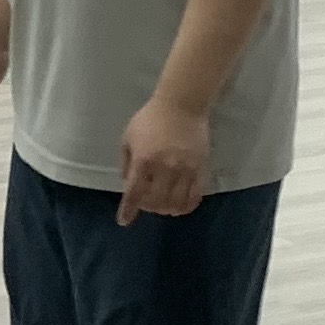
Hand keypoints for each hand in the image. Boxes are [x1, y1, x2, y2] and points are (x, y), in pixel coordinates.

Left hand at [113, 95, 210, 224]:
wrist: (182, 104)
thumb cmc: (150, 118)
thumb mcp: (128, 136)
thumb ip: (126, 161)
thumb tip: (127, 183)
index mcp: (143, 160)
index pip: (134, 193)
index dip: (128, 210)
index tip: (124, 220)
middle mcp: (164, 168)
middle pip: (155, 202)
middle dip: (148, 208)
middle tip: (146, 204)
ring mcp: (184, 169)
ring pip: (175, 203)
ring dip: (166, 210)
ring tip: (163, 206)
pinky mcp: (200, 168)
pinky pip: (195, 195)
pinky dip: (186, 206)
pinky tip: (180, 206)